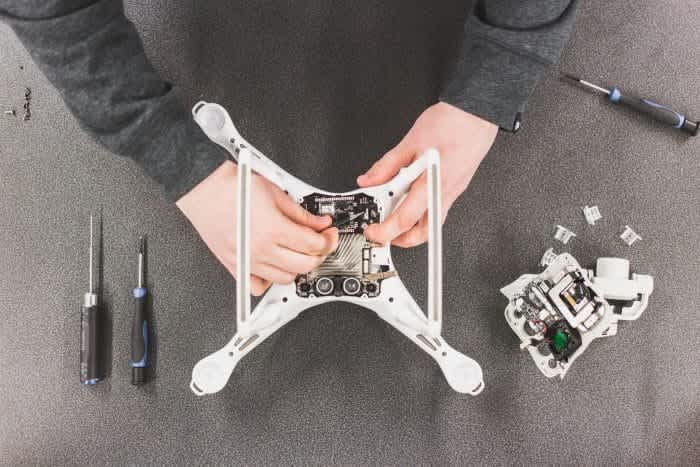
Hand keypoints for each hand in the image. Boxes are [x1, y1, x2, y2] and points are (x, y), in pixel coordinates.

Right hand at [176, 161, 337, 294]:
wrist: (204, 188)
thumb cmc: (233, 186)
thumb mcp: (276, 193)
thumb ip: (301, 213)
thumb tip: (320, 223)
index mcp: (274, 230)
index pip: (314, 246)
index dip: (328, 240)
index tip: (329, 235)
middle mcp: (261, 250)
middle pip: (305, 265)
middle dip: (319, 254)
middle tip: (320, 243)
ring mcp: (247, 261)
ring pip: (285, 279)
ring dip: (298, 267)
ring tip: (298, 252)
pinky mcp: (235, 266)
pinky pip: (257, 286)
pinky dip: (269, 280)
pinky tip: (273, 266)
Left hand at [357, 102, 497, 246]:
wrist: (475, 113)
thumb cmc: (450, 123)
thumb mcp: (410, 142)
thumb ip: (386, 166)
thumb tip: (369, 180)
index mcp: (431, 183)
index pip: (406, 219)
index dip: (385, 231)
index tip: (373, 232)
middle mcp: (445, 192)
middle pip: (424, 232)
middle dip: (401, 240)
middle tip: (384, 234)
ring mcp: (453, 191)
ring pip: (433, 223)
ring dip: (412, 229)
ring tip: (394, 219)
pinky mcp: (456, 186)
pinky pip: (438, 208)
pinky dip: (422, 213)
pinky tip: (411, 201)